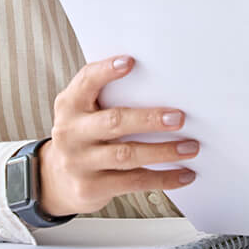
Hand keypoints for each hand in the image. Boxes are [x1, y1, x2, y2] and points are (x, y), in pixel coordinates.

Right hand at [37, 55, 198, 217]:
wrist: (58, 181)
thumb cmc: (84, 136)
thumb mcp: (84, 112)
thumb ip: (108, 96)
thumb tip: (161, 85)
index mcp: (70, 105)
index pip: (86, 81)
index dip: (106, 71)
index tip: (130, 61)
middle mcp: (70, 132)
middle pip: (114, 122)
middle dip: (150, 119)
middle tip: (179, 118)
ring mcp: (78, 162)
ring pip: (127, 155)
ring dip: (163, 151)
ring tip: (190, 147)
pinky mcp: (90, 187)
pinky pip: (133, 182)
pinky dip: (163, 179)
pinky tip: (184, 174)